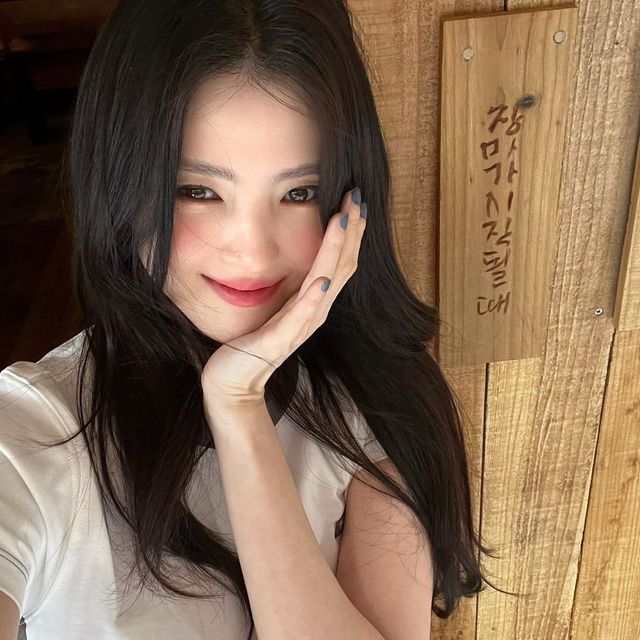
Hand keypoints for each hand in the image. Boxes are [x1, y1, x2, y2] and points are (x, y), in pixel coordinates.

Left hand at [201, 187, 366, 417]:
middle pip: (341, 266)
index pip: (339, 260)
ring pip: (326, 283)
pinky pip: (300, 317)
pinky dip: (313, 298)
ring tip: (343, 222)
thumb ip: (294, 287)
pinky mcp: (279, 341)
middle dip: (350, 231)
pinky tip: (322, 280)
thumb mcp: (279, 306)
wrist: (235, 380)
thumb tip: (305, 260)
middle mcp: (314, 311)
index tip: (354, 198)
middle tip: (356, 198)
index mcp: (313, 301)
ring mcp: (300, 326)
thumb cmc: (255, 342)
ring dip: (336, 251)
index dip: (349, 230)